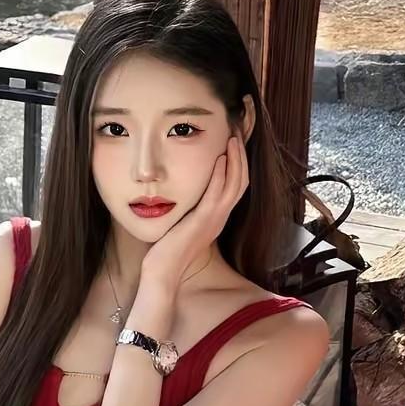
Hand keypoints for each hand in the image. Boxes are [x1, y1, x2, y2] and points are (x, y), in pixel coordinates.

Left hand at [141, 133, 249, 290]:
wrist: (163, 271)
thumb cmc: (167, 248)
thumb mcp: (183, 222)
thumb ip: (189, 206)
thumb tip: (184, 188)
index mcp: (217, 217)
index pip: (236, 186)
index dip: (238, 164)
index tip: (233, 143)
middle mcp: (220, 218)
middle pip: (242, 182)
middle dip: (241, 157)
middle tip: (237, 135)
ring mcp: (214, 220)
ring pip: (235, 186)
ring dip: (235, 161)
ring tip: (232, 140)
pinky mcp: (202, 222)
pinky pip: (216, 196)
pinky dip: (221, 176)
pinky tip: (219, 159)